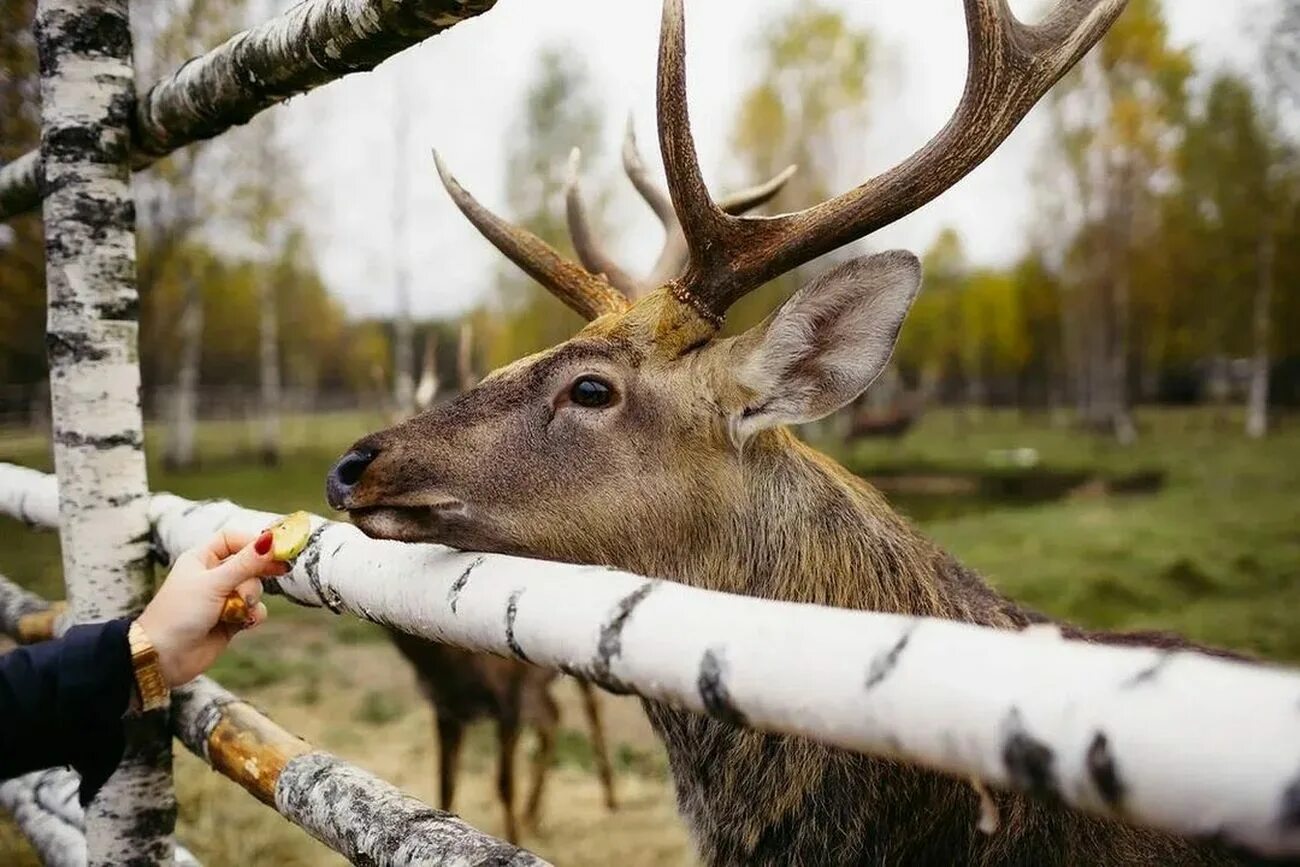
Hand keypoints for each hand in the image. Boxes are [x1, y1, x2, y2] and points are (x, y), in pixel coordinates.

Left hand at [136, 529, 288, 687]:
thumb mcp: (214, 584)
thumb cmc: (180, 614)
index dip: (254, 541)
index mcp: (202, 559)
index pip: (233, 538)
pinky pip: (254, 610)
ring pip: (254, 588)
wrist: (163, 657)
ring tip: (237, 610)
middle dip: (258, 572)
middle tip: (281, 569)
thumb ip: (246, 563)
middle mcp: (213, 576)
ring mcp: (223, 598)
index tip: (276, 548)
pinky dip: (252, 615)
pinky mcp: (231, 619)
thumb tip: (271, 539)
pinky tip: (243, 623)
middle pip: (249, 563)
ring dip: (251, 598)